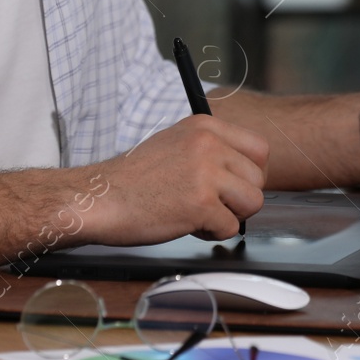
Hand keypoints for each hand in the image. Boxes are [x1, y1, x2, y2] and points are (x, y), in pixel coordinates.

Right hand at [86, 114, 269, 243]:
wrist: (99, 199)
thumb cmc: (134, 179)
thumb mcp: (175, 143)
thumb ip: (210, 149)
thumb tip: (245, 168)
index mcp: (205, 126)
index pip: (260, 148)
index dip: (251, 173)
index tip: (234, 185)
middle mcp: (209, 144)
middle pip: (259, 178)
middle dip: (240, 198)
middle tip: (211, 204)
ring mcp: (206, 172)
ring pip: (253, 202)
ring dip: (230, 216)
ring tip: (201, 214)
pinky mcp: (201, 203)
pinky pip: (230, 228)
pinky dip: (211, 234)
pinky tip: (187, 224)